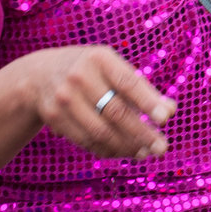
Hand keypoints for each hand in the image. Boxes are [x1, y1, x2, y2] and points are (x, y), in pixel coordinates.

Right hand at [11, 46, 173, 159]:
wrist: (41, 73)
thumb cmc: (92, 71)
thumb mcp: (113, 67)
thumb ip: (141, 88)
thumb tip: (170, 110)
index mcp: (100, 59)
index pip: (128, 83)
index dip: (148, 102)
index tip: (166, 118)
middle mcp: (79, 76)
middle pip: (115, 112)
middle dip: (142, 133)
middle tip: (162, 147)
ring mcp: (64, 97)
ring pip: (100, 132)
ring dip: (127, 146)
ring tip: (146, 152)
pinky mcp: (54, 117)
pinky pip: (86, 140)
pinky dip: (108, 149)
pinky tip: (125, 151)